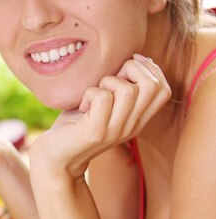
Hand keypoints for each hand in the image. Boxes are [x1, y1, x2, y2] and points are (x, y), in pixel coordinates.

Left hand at [29, 54, 170, 179]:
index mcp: (138, 120)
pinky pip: (102, 97)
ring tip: (93, 94)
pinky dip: (89, 92)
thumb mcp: (105, 103)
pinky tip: (82, 105)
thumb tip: (133, 59)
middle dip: (131, 68)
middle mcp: (132, 126)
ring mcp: (115, 131)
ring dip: (107, 81)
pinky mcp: (95, 132)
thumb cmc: (76, 124)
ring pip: (128, 90)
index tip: (126, 67)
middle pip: (152, 85)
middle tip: (109, 79)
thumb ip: (120, 85)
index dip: (150, 70)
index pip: (164, 90)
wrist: (55, 159)